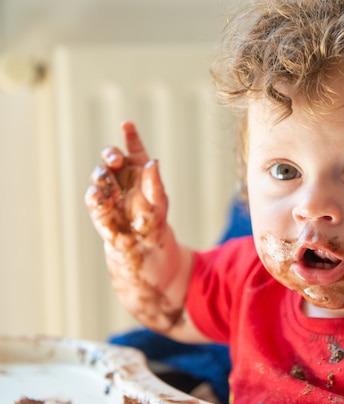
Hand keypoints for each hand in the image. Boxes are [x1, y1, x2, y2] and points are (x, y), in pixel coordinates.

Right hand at [85, 121, 167, 261]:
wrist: (145, 248)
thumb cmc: (154, 221)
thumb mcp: (159, 202)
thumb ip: (155, 183)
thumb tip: (152, 162)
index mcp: (140, 172)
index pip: (135, 149)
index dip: (131, 136)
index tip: (127, 124)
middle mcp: (122, 178)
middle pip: (111, 158)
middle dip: (111, 155)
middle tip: (116, 159)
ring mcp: (109, 192)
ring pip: (99, 174)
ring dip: (102, 175)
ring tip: (110, 183)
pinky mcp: (99, 209)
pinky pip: (93, 198)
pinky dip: (96, 197)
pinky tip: (103, 198)